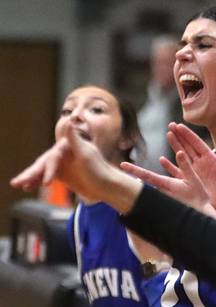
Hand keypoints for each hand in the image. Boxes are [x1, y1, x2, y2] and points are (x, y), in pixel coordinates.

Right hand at [11, 124, 139, 212]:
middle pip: (44, 163)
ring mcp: (62, 164)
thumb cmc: (100, 170)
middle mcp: (63, 153)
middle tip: (17, 182)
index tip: (48, 182)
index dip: (49, 169)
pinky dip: (37, 181)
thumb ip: (74, 138)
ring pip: (42, 170)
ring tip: (18, 185)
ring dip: (30, 177)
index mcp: (68, 146)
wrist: (108, 186)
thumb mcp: (86, 154)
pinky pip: (45, 177)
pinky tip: (28, 187)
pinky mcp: (62, 173)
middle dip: (32, 173)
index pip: (54, 157)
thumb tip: (68, 119)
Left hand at [121, 150, 208, 211]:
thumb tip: (179, 152)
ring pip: (152, 183)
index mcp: (166, 185)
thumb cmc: (199, 198)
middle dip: (135, 173)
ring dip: (145, 176)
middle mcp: (163, 190)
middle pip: (145, 180)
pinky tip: (163, 161)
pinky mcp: (171, 196)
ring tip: (136, 169)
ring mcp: (166, 194)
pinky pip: (163, 182)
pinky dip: (161, 173)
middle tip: (123, 167)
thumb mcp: (193, 179)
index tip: (122, 165)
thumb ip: (186, 165)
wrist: (203, 213)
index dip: (134, 170)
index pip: (147, 175)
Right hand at [166, 123, 215, 216]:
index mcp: (210, 158)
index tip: (179, 125)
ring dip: (174, 146)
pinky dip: (170, 166)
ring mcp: (194, 172)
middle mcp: (200, 163)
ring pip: (181, 156)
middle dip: (179, 135)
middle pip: (187, 146)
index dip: (188, 134)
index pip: (197, 143)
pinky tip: (162, 159)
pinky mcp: (190, 182)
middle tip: (170, 125)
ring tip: (167, 135)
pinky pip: (177, 172)